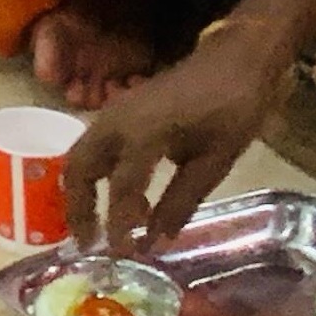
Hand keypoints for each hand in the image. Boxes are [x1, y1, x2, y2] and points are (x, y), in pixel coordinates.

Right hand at [62, 20, 299, 251]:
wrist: (236, 59)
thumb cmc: (233, 107)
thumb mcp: (214, 161)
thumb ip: (181, 202)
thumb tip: (155, 241)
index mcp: (145, 132)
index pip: (121, 189)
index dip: (118, 226)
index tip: (121, 255)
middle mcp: (118, 120)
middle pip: (78, 168)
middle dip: (79, 208)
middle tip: (89, 243)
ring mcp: (115, 110)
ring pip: (79, 155)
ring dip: (82, 191)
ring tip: (98, 224)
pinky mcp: (120, 109)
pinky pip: (92, 144)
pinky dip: (93, 173)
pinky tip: (120, 195)